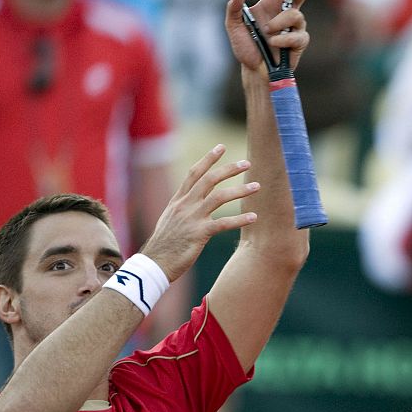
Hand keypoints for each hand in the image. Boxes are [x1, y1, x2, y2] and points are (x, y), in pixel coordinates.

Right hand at [141, 145, 259, 281]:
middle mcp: (185, 205)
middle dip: (229, 169)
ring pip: (219, 197)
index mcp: (178, 201)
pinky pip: (223, 223)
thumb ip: (182, 208)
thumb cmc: (164, 245)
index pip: (194, 173)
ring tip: (257, 187)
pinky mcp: (199, 234)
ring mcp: (192, 218)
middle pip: (209, 179)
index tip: (220, 147)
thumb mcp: (170, 220)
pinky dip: (240, 220)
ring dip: (240, 191)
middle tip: (247, 163)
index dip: (208, 159)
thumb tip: (191, 200)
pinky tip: (254, 217)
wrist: (154, 264)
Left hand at [224, 0, 311, 74]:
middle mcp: (285, 13)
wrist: (255, 71)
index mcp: (272, 4)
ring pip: (296, 14)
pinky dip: (283, 40)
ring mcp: (295, 28)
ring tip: (267, 34)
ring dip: (279, 23)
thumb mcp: (233, 28)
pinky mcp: (299, 42)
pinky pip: (297, 35)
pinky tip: (274, 44)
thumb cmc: (246, 49)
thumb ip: (232, 9)